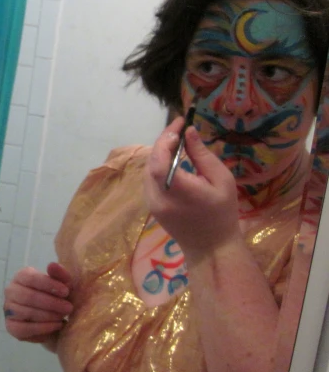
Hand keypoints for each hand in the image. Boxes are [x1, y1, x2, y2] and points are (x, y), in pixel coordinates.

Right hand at [3, 263, 72, 343]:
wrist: (56, 318)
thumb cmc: (58, 297)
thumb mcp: (63, 284)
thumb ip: (60, 275)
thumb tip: (52, 265)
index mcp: (21, 276)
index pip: (31, 278)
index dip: (49, 285)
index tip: (66, 292)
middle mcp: (11, 291)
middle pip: (28, 296)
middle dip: (51, 303)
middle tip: (68, 308)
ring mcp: (8, 309)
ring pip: (26, 312)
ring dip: (48, 316)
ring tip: (62, 317)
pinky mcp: (11, 327)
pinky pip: (23, 329)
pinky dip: (42, 328)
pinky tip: (56, 326)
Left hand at [144, 118, 239, 261]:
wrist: (210, 247)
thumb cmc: (222, 213)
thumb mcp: (222, 181)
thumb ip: (202, 155)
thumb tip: (189, 132)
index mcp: (179, 192)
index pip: (160, 161)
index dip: (165, 140)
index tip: (179, 124)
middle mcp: (159, 197)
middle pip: (152, 162)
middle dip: (163, 142)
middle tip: (178, 129)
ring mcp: (151, 203)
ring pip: (148, 169)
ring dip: (159, 152)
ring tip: (176, 140)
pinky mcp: (150, 205)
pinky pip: (150, 179)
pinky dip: (158, 165)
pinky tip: (171, 159)